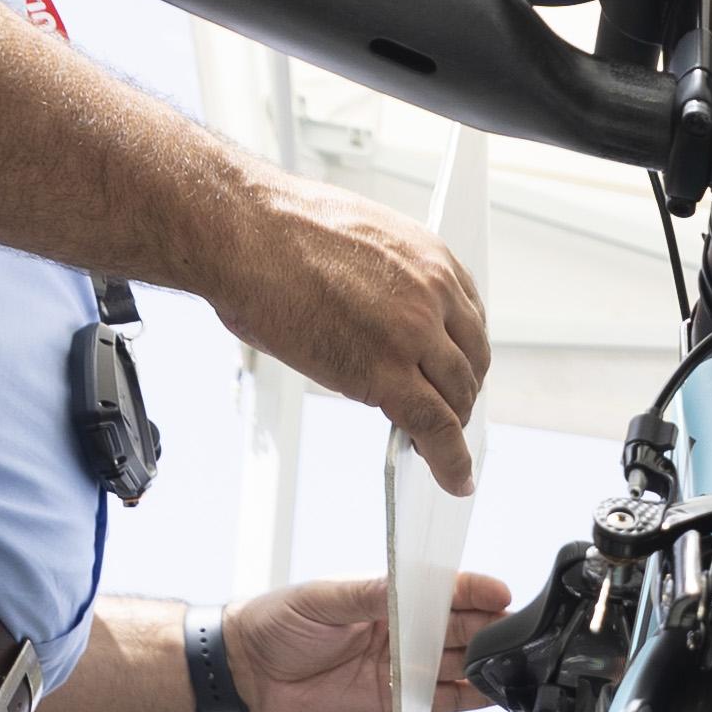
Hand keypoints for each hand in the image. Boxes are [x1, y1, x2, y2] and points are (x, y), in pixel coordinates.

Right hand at [197, 178, 487, 487]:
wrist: (241, 231)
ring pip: (456, 398)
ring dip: (452, 428)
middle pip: (470, 362)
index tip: (457, 373)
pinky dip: (450, 461)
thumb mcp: (356, 244)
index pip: (470, 319)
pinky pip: (435, 428)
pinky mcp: (385, 374)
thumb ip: (380, 284)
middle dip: (461, 394)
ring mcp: (412, 335)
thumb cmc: (275, 232)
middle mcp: (433, 294)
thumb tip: (369, 319)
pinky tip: (455, 479)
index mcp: (428, 257)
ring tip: (441, 449)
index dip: (464, 355)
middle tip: (447, 414)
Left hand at [224, 569, 514, 711]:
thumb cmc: (279, 622)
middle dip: (492, 627)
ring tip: (513, 663)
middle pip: (460, 627)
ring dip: (487, 664)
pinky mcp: (400, 705)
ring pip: (460, 665)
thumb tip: (410, 587)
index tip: (501, 592)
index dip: (474, 591)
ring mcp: (406, 668)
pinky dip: (473, 698)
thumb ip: (372, 595)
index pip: (443, 590)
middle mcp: (405, 630)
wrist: (250, 672)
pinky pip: (446, 702)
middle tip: (517, 630)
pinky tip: (494, 694)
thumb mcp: (324, 598)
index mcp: (390, 596)